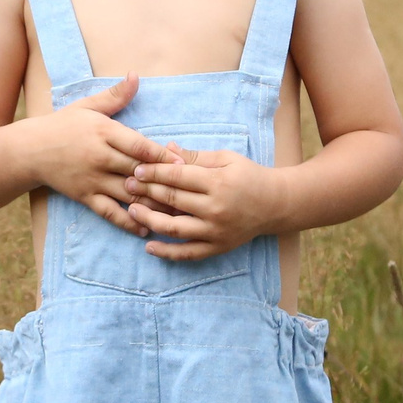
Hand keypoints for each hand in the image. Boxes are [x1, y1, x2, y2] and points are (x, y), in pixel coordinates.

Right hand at [21, 75, 175, 235]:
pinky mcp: (84, 197)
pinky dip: (128, 222)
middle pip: (138, 171)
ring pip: (128, 194)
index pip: (139, 145)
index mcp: (104, 132)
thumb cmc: (62, 125)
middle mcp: (100, 157)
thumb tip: (136, 76)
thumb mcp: (88, 106)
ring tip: (176, 213)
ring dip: (152, 204)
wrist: (29, 151)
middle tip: (189, 191)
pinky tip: (146, 227)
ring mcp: (92, 179)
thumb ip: (115, 95)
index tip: (183, 163)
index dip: (163, 155)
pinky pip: (110, 213)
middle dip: (163, 182)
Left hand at [123, 147, 285, 259]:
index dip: (154, 173)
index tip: (136, 169)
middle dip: (147, 192)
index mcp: (218, 182)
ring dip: (149, 221)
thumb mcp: (226, 158)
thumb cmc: (249, 175)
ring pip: (175, 228)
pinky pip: (188, 253)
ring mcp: (216, 231)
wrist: (276, 204)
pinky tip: (149, 247)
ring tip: (131, 211)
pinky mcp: (217, 247)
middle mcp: (216, 208)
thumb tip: (167, 149)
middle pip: (173, 200)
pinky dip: (167, 252)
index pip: (178, 177)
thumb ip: (195, 156)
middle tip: (126, 185)